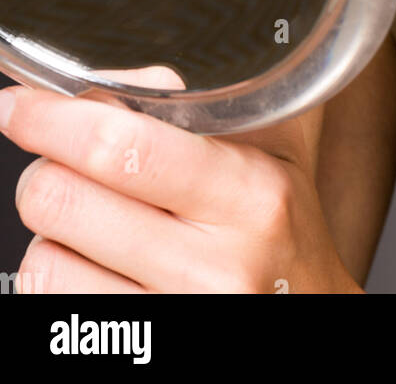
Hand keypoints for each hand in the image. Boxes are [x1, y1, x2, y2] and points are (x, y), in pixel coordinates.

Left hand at [0, 70, 359, 294]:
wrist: (314, 315)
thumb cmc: (284, 224)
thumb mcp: (271, 146)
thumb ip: (196, 100)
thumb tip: (95, 92)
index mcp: (252, 190)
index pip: (123, 145)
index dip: (52, 120)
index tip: (17, 105)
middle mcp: (218, 263)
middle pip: (64, 200)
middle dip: (44, 171)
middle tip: (61, 164)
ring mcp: (181, 318)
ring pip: (44, 262)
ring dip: (51, 235)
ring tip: (92, 226)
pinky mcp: (151, 354)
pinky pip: (53, 312)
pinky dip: (58, 280)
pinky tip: (95, 269)